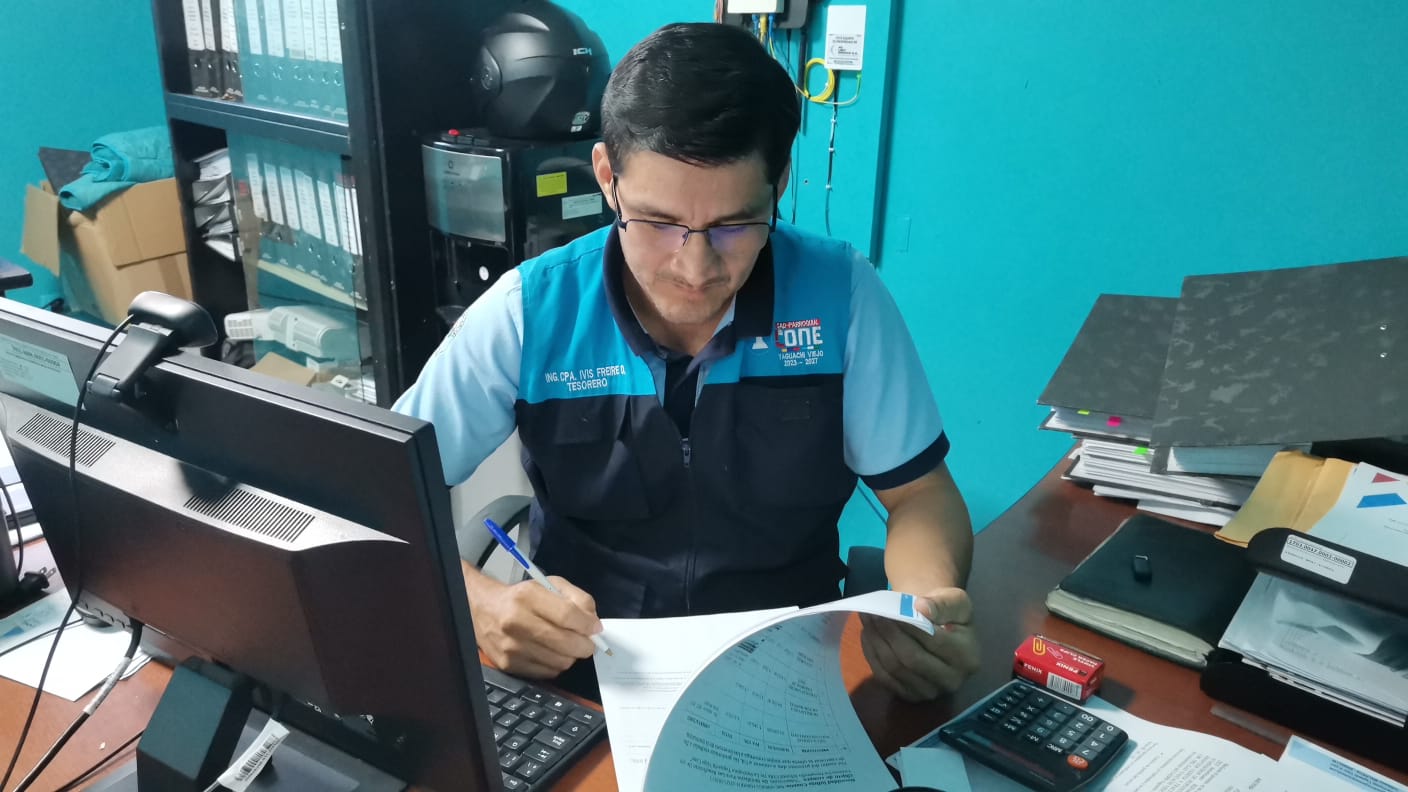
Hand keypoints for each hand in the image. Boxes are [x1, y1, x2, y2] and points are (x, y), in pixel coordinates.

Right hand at [467, 569, 603, 678]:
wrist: (483, 610)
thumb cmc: (522, 597)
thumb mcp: (550, 585)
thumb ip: (578, 599)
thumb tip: (594, 624)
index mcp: (527, 596)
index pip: (567, 615)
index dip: (587, 625)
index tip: (595, 629)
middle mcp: (516, 621)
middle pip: (565, 642)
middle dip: (585, 645)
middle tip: (587, 642)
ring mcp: (511, 646)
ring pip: (559, 661)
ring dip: (571, 656)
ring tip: (568, 646)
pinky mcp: (508, 664)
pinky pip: (547, 672)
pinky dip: (556, 665)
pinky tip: (552, 653)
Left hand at [860, 587, 979, 701]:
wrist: (941, 630)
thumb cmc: (948, 613)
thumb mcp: (955, 600)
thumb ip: (942, 603)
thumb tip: (921, 607)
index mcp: (968, 657)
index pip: (934, 641)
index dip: (909, 625)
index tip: (890, 609)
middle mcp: (952, 681)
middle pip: (912, 659)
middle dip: (889, 634)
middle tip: (872, 613)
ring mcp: (930, 692)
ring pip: (895, 669)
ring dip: (877, 642)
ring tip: (867, 620)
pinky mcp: (911, 696)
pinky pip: (885, 677)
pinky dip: (872, 655)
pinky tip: (868, 636)